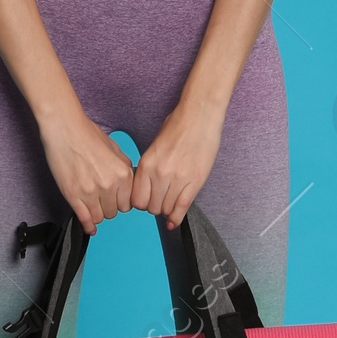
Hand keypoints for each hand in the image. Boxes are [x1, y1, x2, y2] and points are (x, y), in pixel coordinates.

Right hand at [36, 105, 135, 231]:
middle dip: (109, 206)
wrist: (64, 128)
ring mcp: (91, 192)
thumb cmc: (87, 134)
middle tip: (101, 199)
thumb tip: (127, 182)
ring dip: (97, 213)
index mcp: (123, 173)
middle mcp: (109, 185)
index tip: (116, 199)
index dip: (121, 200)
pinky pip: (85, 218)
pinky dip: (88, 225)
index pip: (129, 202)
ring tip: (92, 205)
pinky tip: (89, 227)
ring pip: (100, 217)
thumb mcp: (115, 149)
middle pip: (115, 212)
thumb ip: (124, 168)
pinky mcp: (73, 195)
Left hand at [129, 101, 224, 228]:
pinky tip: (174, 221)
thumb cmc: (177, 126)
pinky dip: (177, 217)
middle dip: (154, 206)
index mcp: (147, 163)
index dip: (141, 202)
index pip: (137, 199)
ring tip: (169, 202)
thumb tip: (147, 186)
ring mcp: (178, 179)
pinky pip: (182, 207)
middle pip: (151, 207)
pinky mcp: (195, 181)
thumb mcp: (154, 146)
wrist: (199, 116)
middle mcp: (160, 174)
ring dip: (166, 209)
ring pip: (166, 209)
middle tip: (159, 200)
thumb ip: (149, 168)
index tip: (146, 199)